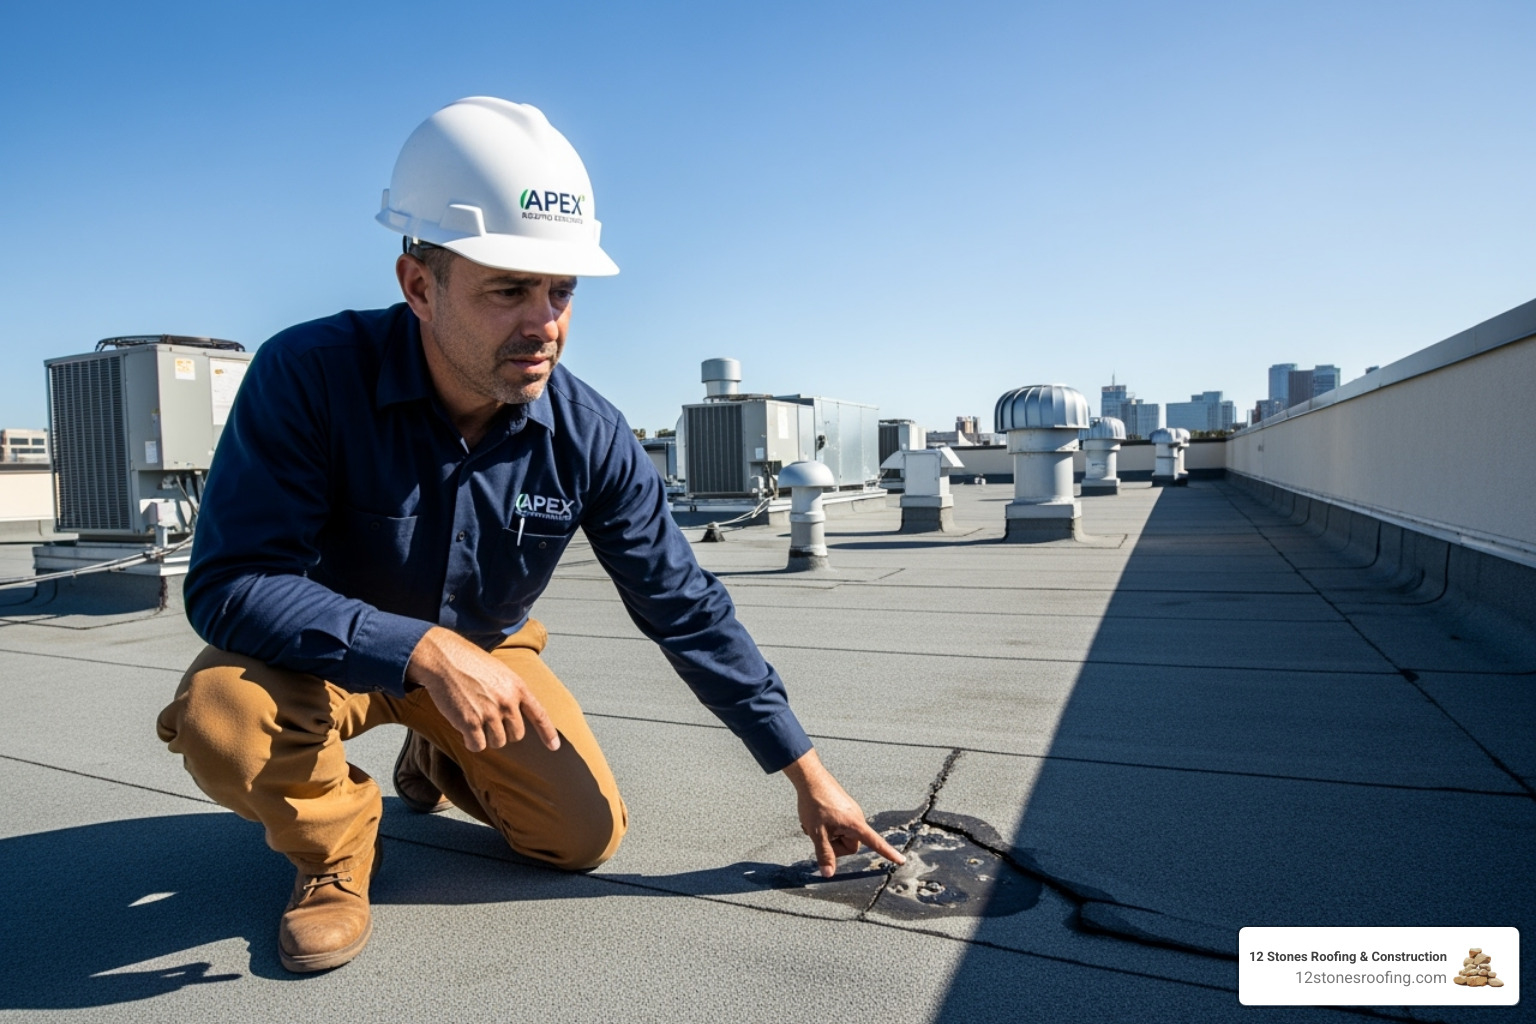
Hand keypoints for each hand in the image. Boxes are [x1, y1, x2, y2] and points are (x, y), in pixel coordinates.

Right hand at [406, 626, 560, 752]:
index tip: (554, 747)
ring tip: (474, 718)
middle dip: (503, 732)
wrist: (444, 659)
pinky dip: (471, 742)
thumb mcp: (500, 672)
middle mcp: (507, 701)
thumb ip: (511, 693)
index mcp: (518, 687)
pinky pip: (477, 746)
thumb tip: (517, 716)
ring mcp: (490, 713)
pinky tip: (464, 729)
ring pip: (497, 742)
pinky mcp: (470, 722)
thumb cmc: (470, 664)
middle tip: (487, 718)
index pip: (539, 715)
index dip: (548, 733)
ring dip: (486, 736)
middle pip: (516, 735)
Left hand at [783, 749, 905, 877]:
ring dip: (829, 835)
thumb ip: (824, 854)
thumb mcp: (817, 833)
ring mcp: (851, 813)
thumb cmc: (815, 803)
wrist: (810, 778)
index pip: (875, 843)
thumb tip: (829, 874)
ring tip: (816, 824)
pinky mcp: (844, 810)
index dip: (888, 853)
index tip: (901, 861)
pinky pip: (839, 826)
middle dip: (835, 844)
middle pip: (850, 845)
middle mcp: (857, 818)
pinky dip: (828, 827)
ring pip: (842, 835)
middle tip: (819, 834)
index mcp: (855, 824)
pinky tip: (816, 819)